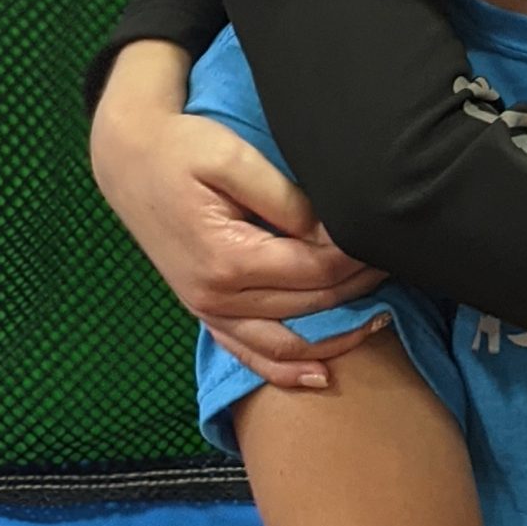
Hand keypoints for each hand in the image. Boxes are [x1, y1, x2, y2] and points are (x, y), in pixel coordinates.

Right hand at [91, 42, 384, 387]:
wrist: (129, 158)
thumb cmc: (182, 148)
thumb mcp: (234, 158)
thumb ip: (286, 200)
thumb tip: (331, 233)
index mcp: (228, 258)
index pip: (315, 271)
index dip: (356, 259)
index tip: (385, 242)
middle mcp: (216, 295)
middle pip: (309, 305)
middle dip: (358, 290)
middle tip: (397, 268)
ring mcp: (207, 308)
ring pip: (285, 342)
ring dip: (336, 337)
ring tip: (382, 319)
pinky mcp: (203, 310)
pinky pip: (247, 353)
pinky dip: (284, 371)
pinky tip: (320, 377)